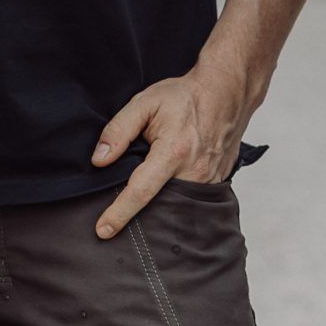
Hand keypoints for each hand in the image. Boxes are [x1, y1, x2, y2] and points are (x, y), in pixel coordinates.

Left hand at [89, 53, 250, 238]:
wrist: (225, 93)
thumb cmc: (183, 97)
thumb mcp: (144, 103)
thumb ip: (119, 130)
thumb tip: (99, 160)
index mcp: (173, 152)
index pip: (141, 190)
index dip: (119, 213)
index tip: (103, 231)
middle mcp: (194, 172)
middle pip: (159, 207)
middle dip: (138, 219)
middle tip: (115, 224)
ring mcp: (209, 181)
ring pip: (176, 208)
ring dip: (157, 212)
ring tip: (138, 215)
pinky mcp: (217, 184)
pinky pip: (192, 202)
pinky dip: (175, 203)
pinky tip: (163, 198)